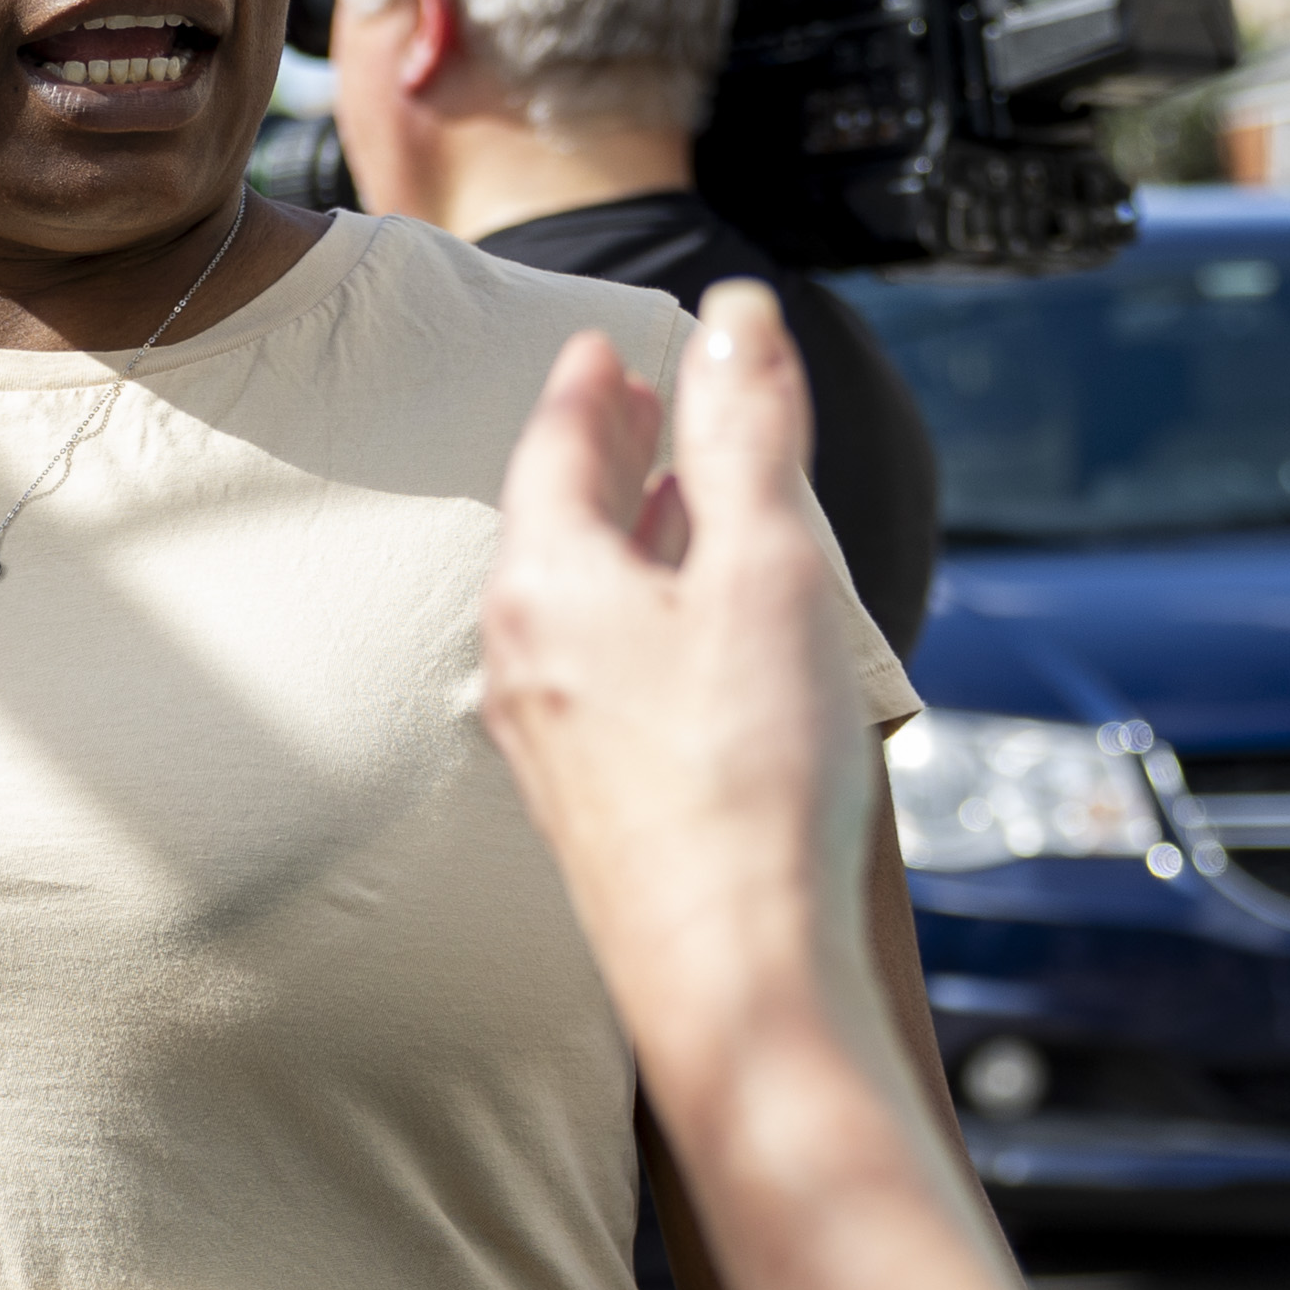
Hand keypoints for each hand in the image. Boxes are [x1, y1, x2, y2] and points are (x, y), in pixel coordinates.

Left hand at [482, 289, 885, 1095]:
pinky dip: (636, 612)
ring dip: (622, 536)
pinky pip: (598, 669)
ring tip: (668, 497)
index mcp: (548, 588)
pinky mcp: (589, 801)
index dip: (589, 386)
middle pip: (553, 524)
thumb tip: (735, 317)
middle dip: (598, 456)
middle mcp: (522, 660)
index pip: (554, 448)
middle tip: (629, 402)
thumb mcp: (767, 567)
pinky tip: (684, 632)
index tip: (603, 347)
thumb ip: (749, 434)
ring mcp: (547, 738)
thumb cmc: (753, 774)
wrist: (740, 972)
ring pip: (575, 600)